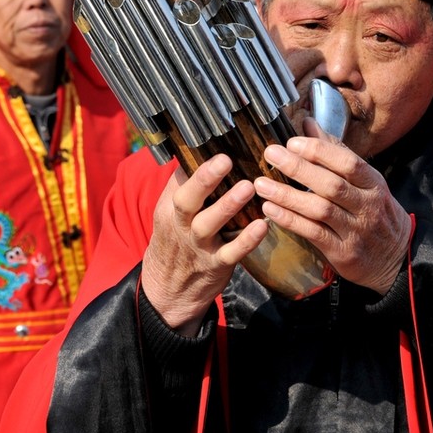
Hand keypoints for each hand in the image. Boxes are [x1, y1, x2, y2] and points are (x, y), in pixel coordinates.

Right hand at [140, 154, 268, 335]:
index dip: (194, 162)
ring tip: (248, 187)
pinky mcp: (216, 265)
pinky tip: (263, 225)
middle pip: (186, 200)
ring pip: (208, 225)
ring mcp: (198, 246)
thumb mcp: (171, 215)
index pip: (178, 181)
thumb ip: (185, 188)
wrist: (169, 290)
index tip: (211, 141)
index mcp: (169, 208)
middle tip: (225, 160)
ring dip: (228, 205)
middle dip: (204, 179)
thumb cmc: (178, 241)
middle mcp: (181, 225)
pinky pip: (232, 252)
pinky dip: (247, 240)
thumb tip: (203, 151)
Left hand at [254, 117, 410, 294]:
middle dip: (298, 168)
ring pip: (319, 209)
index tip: (292, 142)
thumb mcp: (365, 181)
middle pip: (331, 185)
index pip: (348, 163)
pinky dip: (290, 221)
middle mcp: (367, 205)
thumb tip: (309, 124)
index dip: (320, 151)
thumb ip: (335, 152)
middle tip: (271, 155)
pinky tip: (270, 209)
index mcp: (373, 183)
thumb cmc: (374, 212)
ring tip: (261, 184)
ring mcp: (356, 230)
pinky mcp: (344, 252)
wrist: (396, 257)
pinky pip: (313, 233)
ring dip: (288, 196)